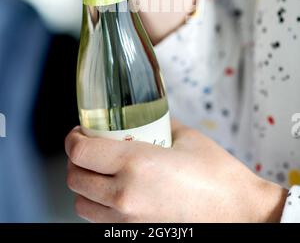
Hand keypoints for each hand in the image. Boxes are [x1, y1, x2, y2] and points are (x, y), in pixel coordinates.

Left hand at [65, 121, 286, 222]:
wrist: (240, 214)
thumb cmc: (218, 176)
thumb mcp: (185, 137)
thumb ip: (157, 123)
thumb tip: (143, 116)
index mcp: (135, 164)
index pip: (80, 152)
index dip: (73, 138)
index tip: (80, 132)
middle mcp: (124, 196)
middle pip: (74, 178)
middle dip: (76, 159)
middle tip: (90, 147)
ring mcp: (127, 221)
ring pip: (81, 204)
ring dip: (85, 185)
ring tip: (101, 171)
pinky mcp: (134, 235)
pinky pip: (101, 221)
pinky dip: (100, 205)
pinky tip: (117, 192)